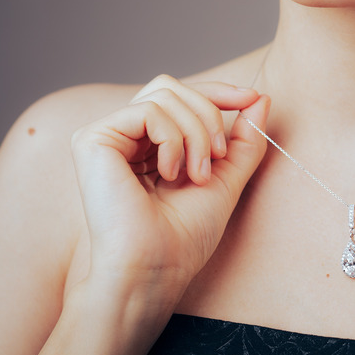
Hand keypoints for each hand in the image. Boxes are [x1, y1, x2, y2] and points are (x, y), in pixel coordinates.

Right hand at [71, 75, 269, 292]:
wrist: (156, 267)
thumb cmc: (186, 235)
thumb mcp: (227, 178)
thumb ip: (244, 139)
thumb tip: (262, 97)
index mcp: (151, 144)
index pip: (182, 97)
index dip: (218, 92)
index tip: (251, 97)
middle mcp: (126, 136)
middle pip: (173, 88)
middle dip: (209, 115)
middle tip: (219, 157)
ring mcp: (107, 135)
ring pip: (164, 94)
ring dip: (196, 132)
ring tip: (197, 175)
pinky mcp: (92, 139)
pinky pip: (149, 111)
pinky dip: (173, 139)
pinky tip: (170, 173)